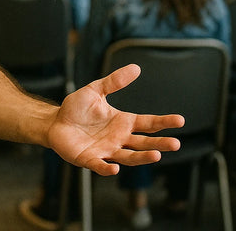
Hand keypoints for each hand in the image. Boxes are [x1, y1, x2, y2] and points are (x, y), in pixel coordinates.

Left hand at [48, 64, 183, 175]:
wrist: (54, 122)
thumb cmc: (76, 108)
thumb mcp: (95, 91)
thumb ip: (114, 81)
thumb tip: (135, 68)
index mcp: (123, 122)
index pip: (148, 123)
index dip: (164, 122)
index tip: (180, 120)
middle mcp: (119, 138)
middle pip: (143, 143)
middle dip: (159, 144)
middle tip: (175, 144)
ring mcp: (106, 150)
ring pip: (128, 157)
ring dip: (142, 157)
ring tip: (156, 156)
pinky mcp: (90, 159)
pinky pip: (101, 166)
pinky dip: (108, 168)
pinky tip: (115, 168)